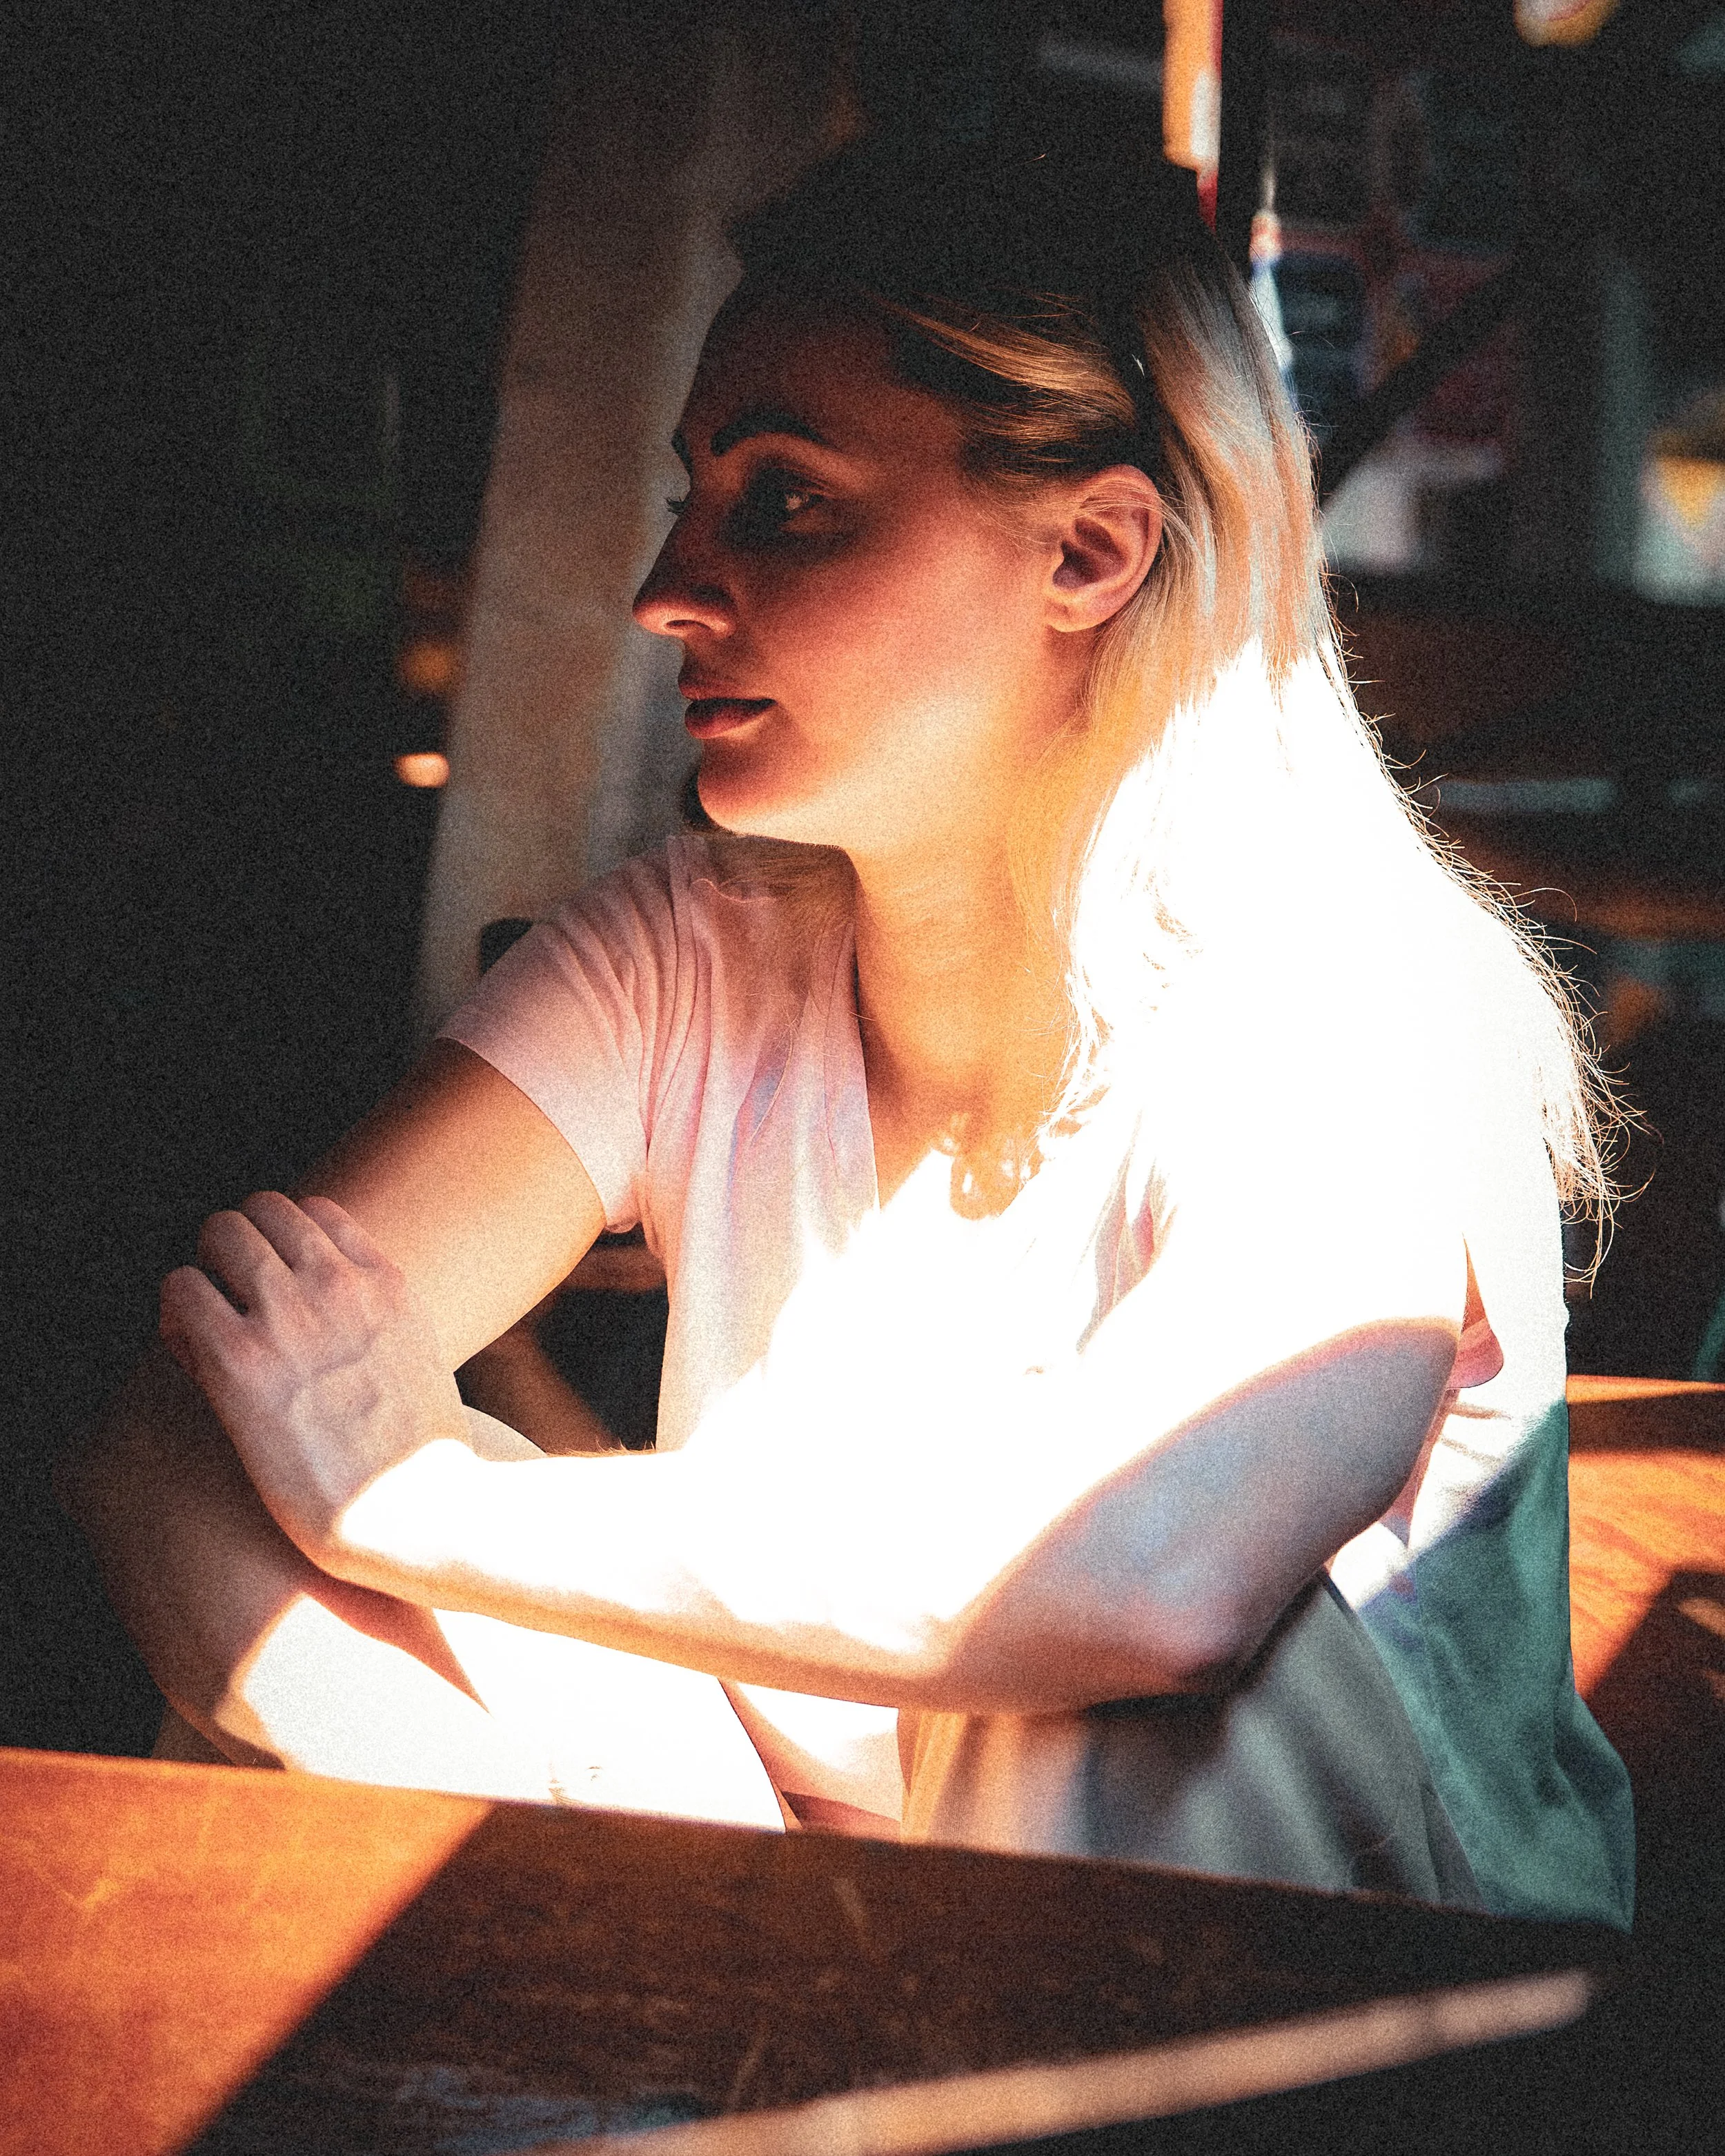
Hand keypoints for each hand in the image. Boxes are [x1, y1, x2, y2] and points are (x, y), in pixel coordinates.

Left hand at [160, 1192, 470, 1569]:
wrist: (419, 1516)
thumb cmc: (420, 1466)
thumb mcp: (419, 1365)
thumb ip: (380, 1326)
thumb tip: (338, 1331)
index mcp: (388, 1284)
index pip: (317, 1214)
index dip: (284, 1248)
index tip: (276, 1292)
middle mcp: (339, 1284)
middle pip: (263, 1209)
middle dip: (237, 1249)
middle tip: (231, 1304)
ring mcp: (290, 1317)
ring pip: (219, 1231)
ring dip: (206, 1271)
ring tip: (207, 1327)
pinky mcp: (240, 1363)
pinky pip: (182, 1289)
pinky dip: (177, 1311)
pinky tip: (192, 1354)